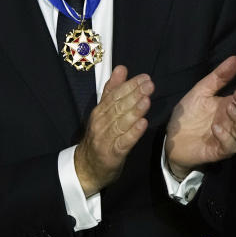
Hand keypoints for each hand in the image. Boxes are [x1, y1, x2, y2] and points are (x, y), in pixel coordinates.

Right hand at [74, 65, 153, 196]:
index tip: (145, 77)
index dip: (129, 86)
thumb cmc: (99, 136)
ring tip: (147, 101)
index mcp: (100, 111)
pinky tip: (142, 124)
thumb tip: (121, 68)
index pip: (115, 95)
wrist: (86, 168)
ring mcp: (105, 139)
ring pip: (120, 123)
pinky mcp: (111, 155)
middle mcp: (101, 123)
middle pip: (118, 107)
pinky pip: (123, 142)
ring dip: (134, 111)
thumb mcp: (103, 112)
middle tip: (149, 85)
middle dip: (134, 95)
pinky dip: (133, 133)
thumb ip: (112, 90)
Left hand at [165, 56, 235, 179]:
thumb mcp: (202, 91)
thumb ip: (219, 77)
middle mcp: (234, 122)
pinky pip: (230, 146)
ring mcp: (228, 137)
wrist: (171, 138)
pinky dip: (226, 137)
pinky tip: (216, 127)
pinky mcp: (219, 151)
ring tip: (229, 107)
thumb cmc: (189, 114)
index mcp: (232, 105)